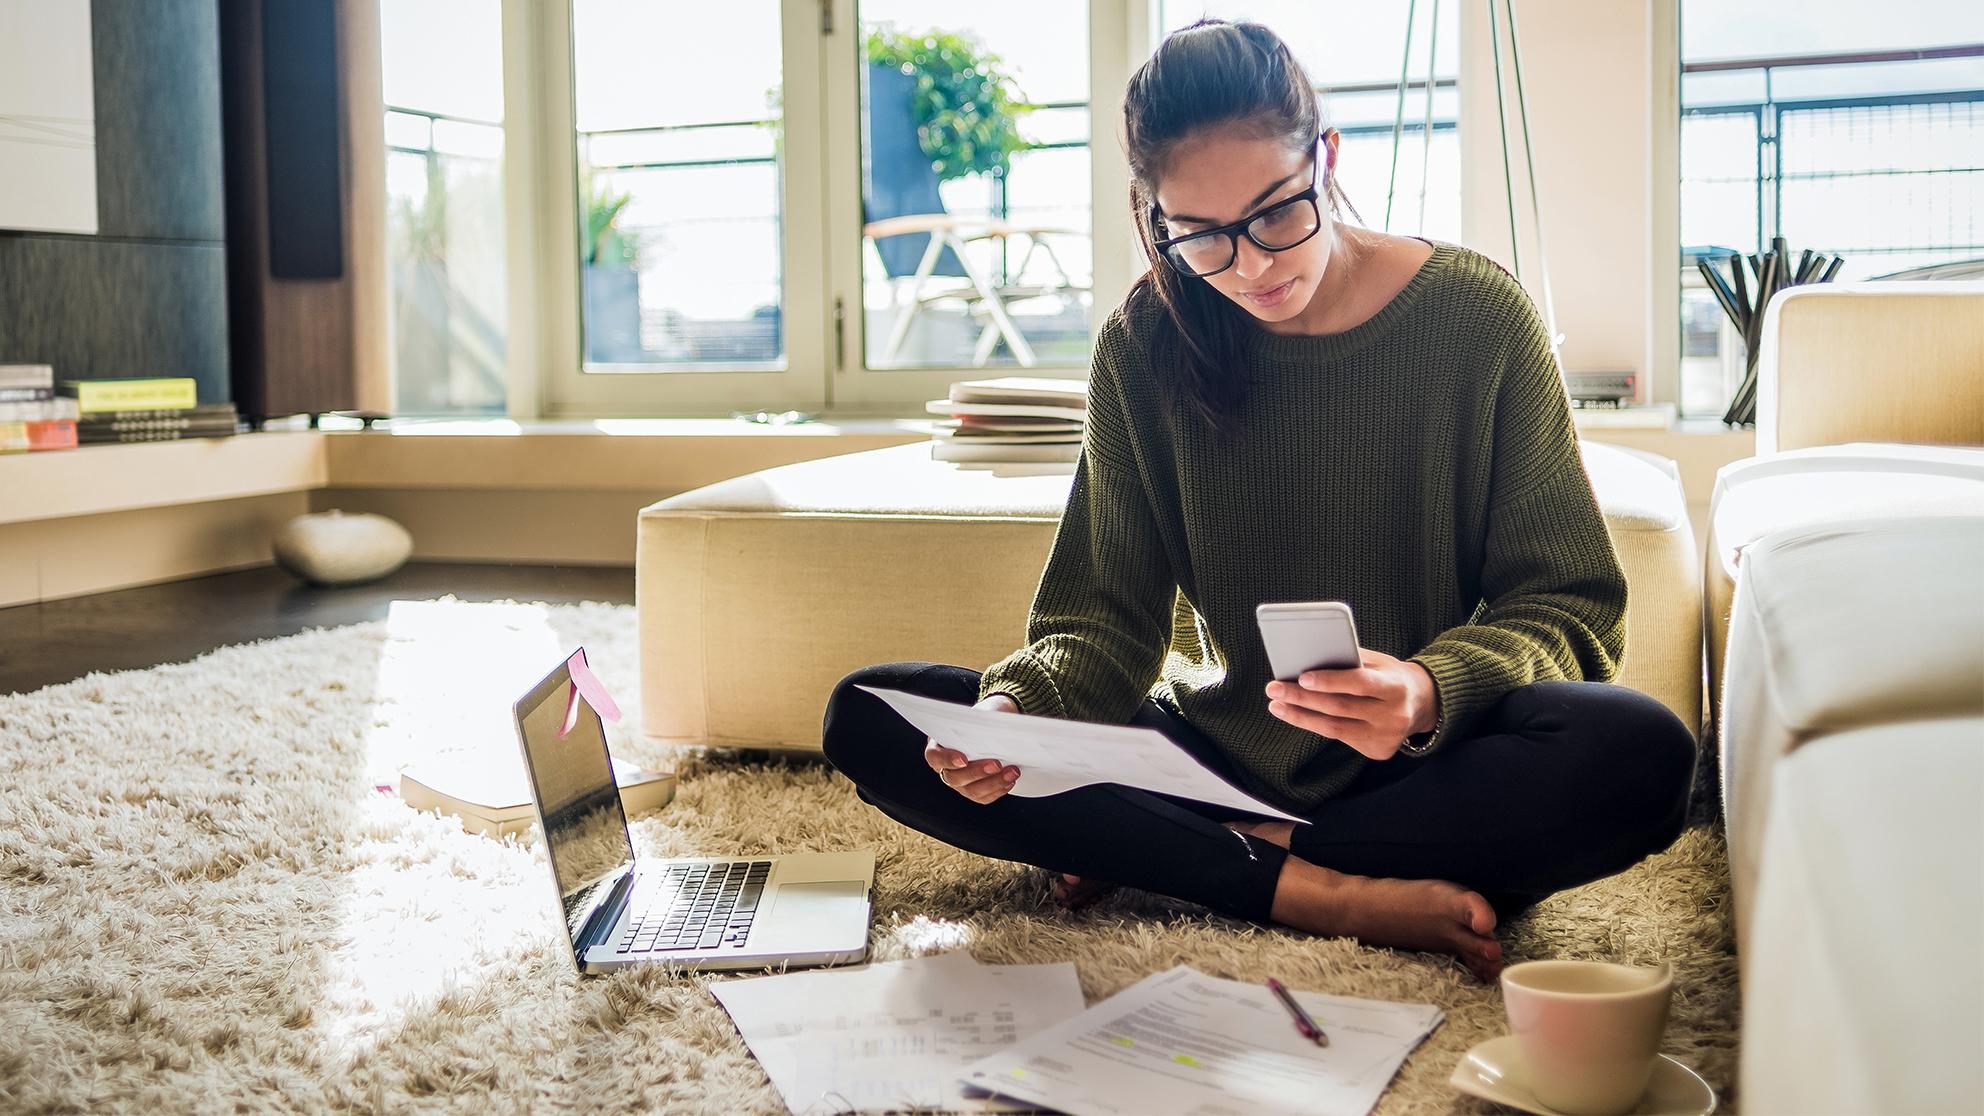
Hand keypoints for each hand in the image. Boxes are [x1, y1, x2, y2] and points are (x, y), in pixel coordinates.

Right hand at [925, 693, 1022, 803]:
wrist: (994, 726)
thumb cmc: (983, 718)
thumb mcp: (980, 714)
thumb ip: (979, 723)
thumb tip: (992, 730)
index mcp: (938, 746)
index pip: (934, 756)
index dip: (947, 759)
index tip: (963, 758)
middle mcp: (946, 768)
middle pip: (954, 778)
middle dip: (977, 772)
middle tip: (996, 764)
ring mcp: (960, 782)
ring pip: (971, 790)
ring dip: (993, 783)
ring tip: (1011, 772)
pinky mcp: (974, 791)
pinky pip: (984, 797)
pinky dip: (998, 790)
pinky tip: (1009, 780)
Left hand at [1265, 648, 1437, 760]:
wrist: (1422, 704)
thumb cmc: (1390, 676)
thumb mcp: (1378, 662)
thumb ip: (1350, 660)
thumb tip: (1308, 656)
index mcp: (1396, 687)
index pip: (1359, 683)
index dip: (1330, 681)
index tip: (1301, 676)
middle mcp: (1394, 715)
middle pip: (1340, 707)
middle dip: (1302, 698)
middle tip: (1274, 688)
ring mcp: (1386, 736)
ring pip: (1334, 728)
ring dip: (1300, 716)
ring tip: (1277, 704)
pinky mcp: (1379, 751)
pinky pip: (1340, 737)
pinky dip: (1315, 725)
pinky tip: (1296, 715)